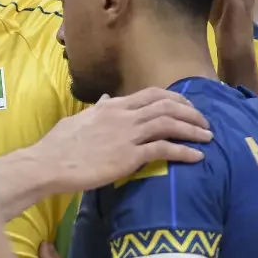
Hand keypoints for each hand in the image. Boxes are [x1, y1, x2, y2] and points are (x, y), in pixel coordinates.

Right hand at [36, 88, 211, 192]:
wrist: (49, 163)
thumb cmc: (59, 144)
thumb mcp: (79, 119)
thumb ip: (97, 109)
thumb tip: (106, 98)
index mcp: (113, 106)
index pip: (152, 94)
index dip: (175, 99)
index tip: (187, 107)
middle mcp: (124, 115)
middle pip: (167, 106)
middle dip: (191, 112)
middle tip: (204, 122)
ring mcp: (128, 135)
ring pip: (170, 124)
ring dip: (193, 130)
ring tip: (208, 137)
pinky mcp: (129, 156)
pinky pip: (164, 150)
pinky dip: (184, 152)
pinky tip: (197, 157)